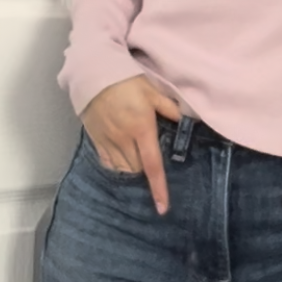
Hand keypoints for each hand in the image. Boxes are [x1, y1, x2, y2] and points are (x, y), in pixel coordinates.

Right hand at [80, 76, 182, 214]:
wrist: (93, 74)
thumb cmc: (126, 81)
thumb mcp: (152, 91)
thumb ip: (170, 108)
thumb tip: (187, 120)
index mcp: (141, 129)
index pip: (152, 166)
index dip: (158, 188)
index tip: (162, 207)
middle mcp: (124, 140)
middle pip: (137, 170)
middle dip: (146, 173)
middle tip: (153, 166)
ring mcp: (108, 141)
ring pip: (123, 168)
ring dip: (132, 170)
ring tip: (139, 164)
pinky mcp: (96, 139)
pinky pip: (107, 162)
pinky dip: (117, 166)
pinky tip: (122, 162)